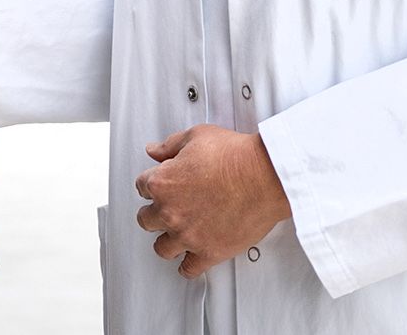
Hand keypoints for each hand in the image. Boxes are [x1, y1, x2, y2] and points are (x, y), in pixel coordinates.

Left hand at [134, 125, 291, 278]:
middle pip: (146, 219)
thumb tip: (154, 150)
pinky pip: (188, 269)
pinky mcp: (208, 252)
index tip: (160, 184)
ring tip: (175, 234)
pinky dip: (187, 266)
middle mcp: (170, 212)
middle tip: (165, 209)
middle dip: (154, 212)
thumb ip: (169, 146)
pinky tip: (189, 259)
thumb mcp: (196, 137)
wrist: (264, 176)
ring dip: (166, 240)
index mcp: (162, 183)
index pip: (142, 186)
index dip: (151, 183)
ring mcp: (187, 234)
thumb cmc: (235, 156)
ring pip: (162, 248)